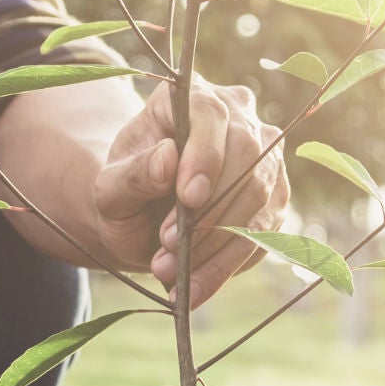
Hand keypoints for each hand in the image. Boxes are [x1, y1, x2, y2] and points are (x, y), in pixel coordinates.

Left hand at [92, 77, 291, 307]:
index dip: (206, 156)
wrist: (142, 218)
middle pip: (247, 157)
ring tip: (171, 274)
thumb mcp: (110, 186)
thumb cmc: (124, 191)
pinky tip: (195, 287)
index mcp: (193, 98)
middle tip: (168, 250)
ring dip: (216, 245)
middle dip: (209, 212)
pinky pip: (264, 235)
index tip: (188, 199)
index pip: (212, 115)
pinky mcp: (274, 201)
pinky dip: (228, 265)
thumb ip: (131, 173)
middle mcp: (239, 119)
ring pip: (260, 200)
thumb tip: (167, 160)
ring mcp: (264, 160)